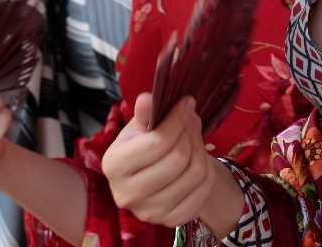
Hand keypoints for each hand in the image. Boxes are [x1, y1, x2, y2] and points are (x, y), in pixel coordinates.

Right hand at [102, 93, 236, 231]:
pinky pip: (203, 191)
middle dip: (189, 132)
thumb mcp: (139, 126)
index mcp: (114, 165)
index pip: (158, 142)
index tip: (187, 103)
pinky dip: (207, 170)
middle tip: (191, 119)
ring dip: (200, 148)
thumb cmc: (143, 146)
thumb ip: (144, 113)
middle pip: (178, 159)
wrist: (153, 177)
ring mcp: (150, 212)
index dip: (178, 119)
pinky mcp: (171, 221)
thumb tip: (147, 99)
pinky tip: (198, 158)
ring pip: (194, 173)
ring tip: (194, 136)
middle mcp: (127, 194)